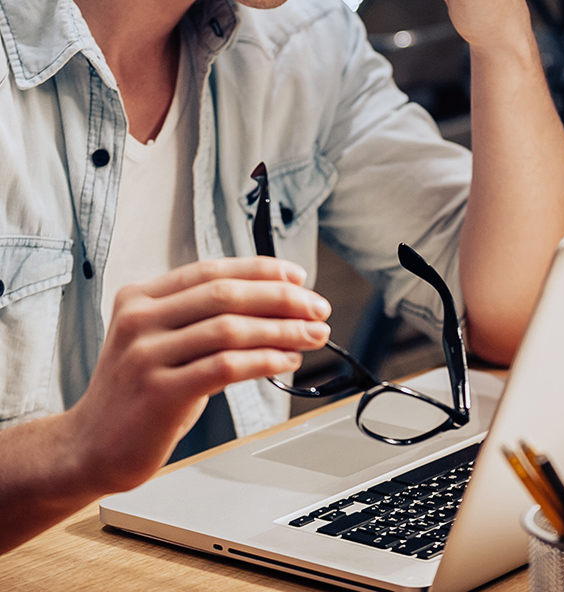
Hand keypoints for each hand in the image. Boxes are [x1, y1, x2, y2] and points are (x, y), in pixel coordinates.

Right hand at [63, 258, 330, 494]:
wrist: (89, 448)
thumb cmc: (139, 392)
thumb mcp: (163, 340)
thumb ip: (205, 317)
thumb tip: (279, 302)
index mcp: (141, 297)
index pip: (213, 270)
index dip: (261, 270)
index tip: (299, 277)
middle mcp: (140, 320)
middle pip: (227, 294)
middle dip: (282, 298)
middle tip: (317, 308)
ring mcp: (145, 355)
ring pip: (231, 329)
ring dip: (282, 330)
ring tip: (312, 335)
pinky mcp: (158, 392)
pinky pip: (225, 367)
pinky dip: (264, 360)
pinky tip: (286, 361)